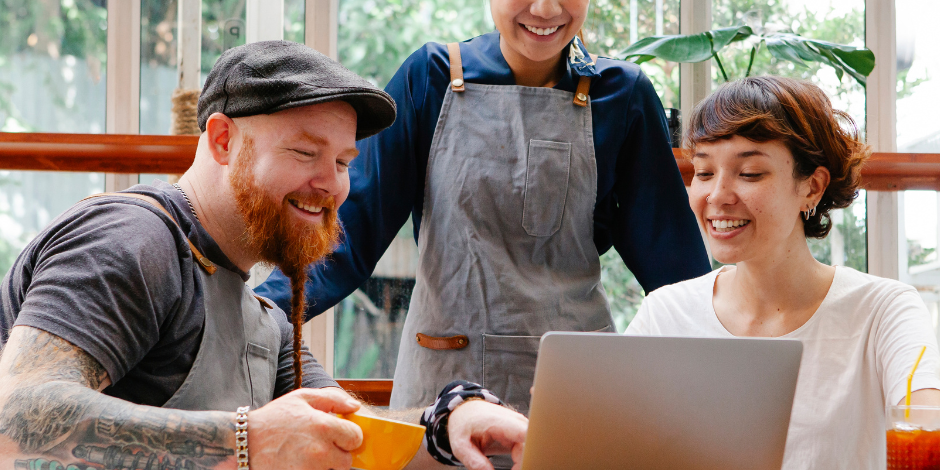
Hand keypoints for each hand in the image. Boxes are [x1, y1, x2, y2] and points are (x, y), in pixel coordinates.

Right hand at [247, 387, 362, 469]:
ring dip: (325, 466)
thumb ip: (332, 399)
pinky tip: (299, 464)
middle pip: (346, 461)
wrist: (243, 443)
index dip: (348, 436)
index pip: (355, 438)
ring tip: (307, 456)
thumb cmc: (272, 420)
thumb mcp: (301, 398)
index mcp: (324, 427)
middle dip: (337, 454)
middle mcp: (321, 451)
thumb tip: (355, 406)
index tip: (339, 436)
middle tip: (320, 448)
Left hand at [447, 400, 527, 469]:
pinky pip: (527, 449)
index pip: (525, 433)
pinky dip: (521, 460)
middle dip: (523, 463)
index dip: (528, 452)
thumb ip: (474, 461)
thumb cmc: (463, 423)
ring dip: (522, 463)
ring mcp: (518, 426)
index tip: (519, 467)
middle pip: (530, 445)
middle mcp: (513, 422)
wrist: (465, 410)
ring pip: (530, 448)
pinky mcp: (519, 432)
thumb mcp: (460, 445)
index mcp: (498, 422)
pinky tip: (513, 466)